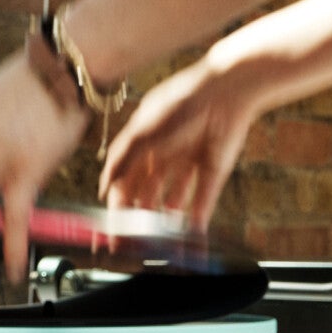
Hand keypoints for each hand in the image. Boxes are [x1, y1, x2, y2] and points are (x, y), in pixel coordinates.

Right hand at [99, 56, 255, 227]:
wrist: (226, 91)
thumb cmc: (180, 102)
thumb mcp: (144, 131)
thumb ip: (123, 159)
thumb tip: (105, 186)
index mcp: (144, 142)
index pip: (124, 179)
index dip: (116, 202)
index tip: (111, 225)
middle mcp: (165, 154)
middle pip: (146, 193)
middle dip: (138, 216)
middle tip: (132, 241)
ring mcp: (189, 162)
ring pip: (173, 199)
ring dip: (165, 220)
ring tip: (158, 240)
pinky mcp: (214, 169)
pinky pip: (203, 199)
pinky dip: (196, 217)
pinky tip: (190, 235)